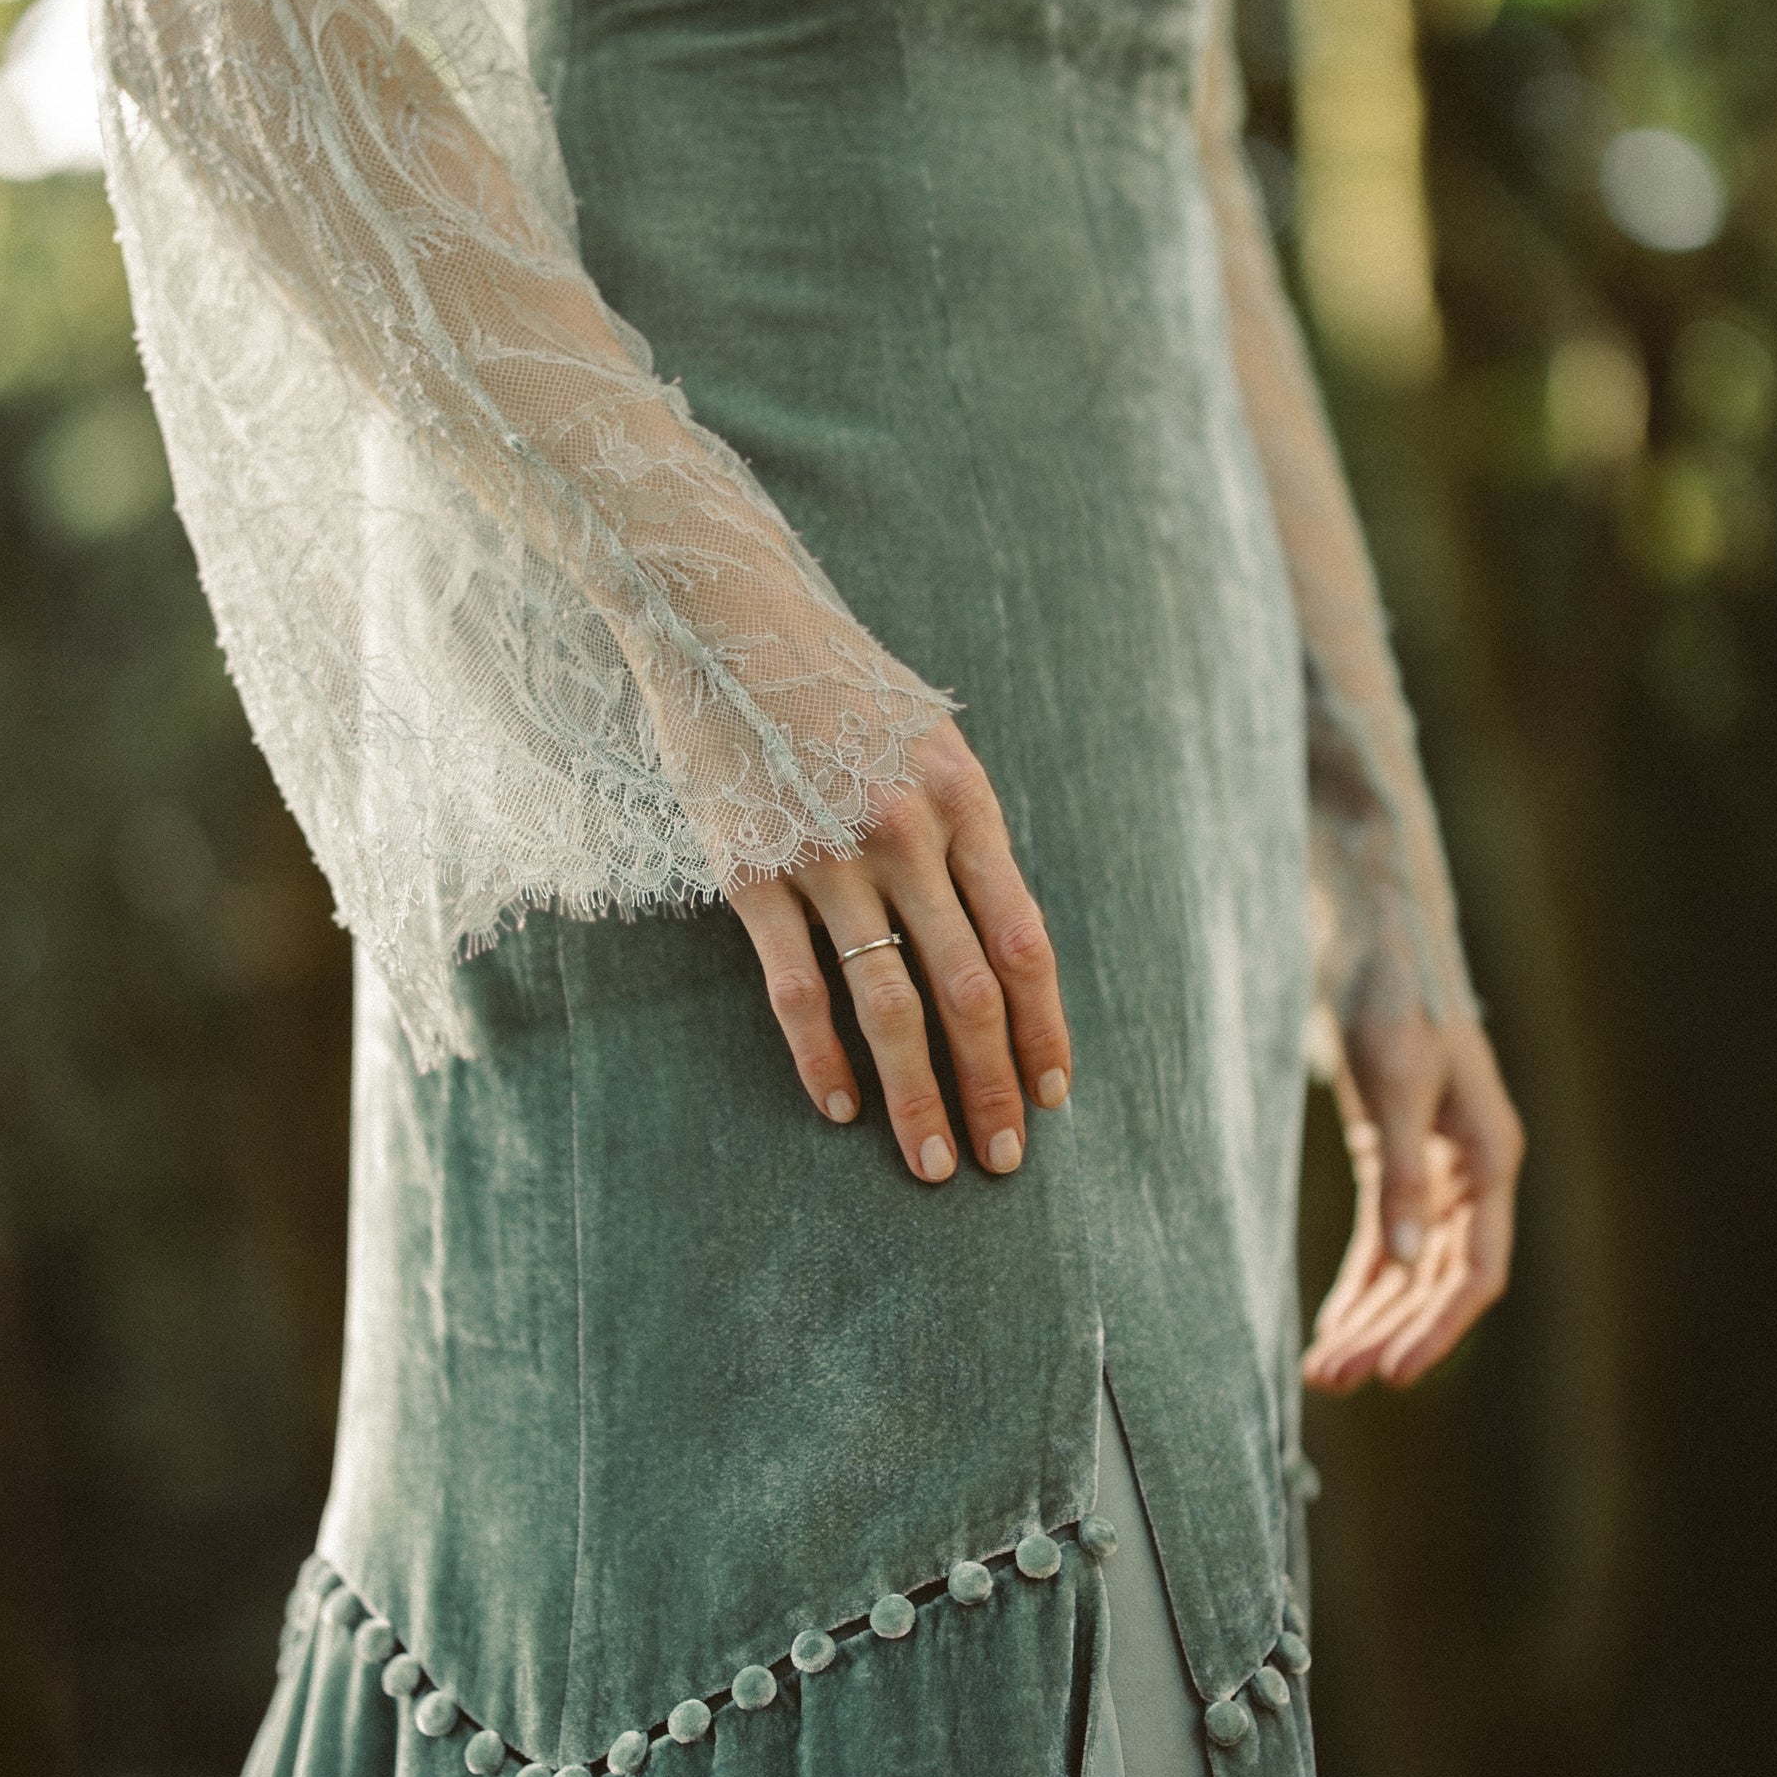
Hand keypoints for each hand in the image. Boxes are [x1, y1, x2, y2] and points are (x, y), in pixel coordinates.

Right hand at [727, 717, 1072, 1182]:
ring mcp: (827, 856)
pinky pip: (797, 990)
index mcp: (964, 799)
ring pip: (889, 1007)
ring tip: (933, 1164)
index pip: (1022, 941)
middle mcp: (907, 834)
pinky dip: (822, 1059)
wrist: (723, 613)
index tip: (1053, 1094)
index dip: (1043, 1027)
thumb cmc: (836, 680)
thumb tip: (999, 938)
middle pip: (967, 990)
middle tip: (1004, 1160)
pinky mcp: (751, 873)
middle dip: (991, 1086)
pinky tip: (841, 1108)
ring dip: (916, 1097)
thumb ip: (965, 828)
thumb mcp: (929, 735)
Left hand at [1301, 1005, 1523, 1392]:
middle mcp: (1470, 1172)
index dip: (1437, 1326)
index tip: (1393, 1374)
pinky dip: (1360, 1281)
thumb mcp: (1393, 1079)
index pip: (1475, 1268)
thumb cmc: (1391, 994)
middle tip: (1334, 1379)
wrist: (1370, 935)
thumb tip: (1406, 1257)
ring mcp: (1433, 1167)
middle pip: (1437, 1278)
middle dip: (1390, 1333)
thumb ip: (1401, 1169)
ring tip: (1324, 1371)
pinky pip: (1382, 1238)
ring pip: (1408, 1267)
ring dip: (1370, 1317)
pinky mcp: (1393, 1155)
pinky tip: (1333, 1322)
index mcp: (1489, 1156)